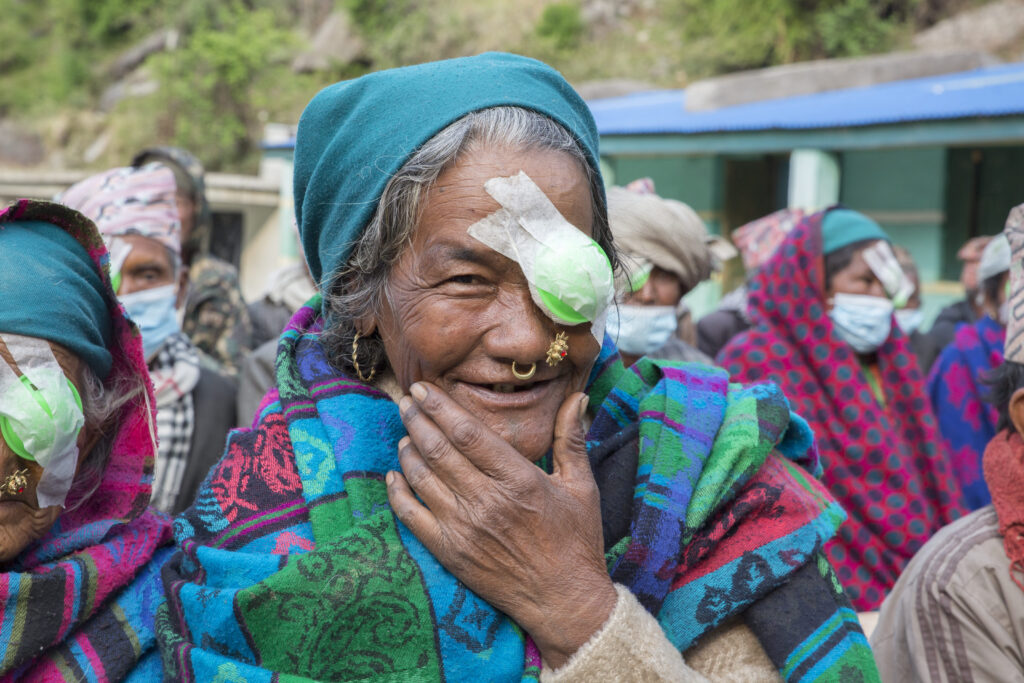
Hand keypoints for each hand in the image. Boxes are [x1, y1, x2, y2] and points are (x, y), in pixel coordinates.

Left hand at [386, 382, 616, 668]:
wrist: (565, 601)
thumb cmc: (576, 541)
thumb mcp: (581, 486)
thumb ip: (571, 438)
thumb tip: (578, 397)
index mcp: (519, 479)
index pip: (468, 433)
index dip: (441, 406)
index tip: (423, 388)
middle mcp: (487, 501)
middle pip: (439, 449)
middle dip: (417, 419)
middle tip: (406, 399)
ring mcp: (464, 528)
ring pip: (422, 477)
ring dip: (408, 449)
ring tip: (405, 431)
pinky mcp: (449, 552)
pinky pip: (411, 516)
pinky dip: (398, 492)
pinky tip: (394, 475)